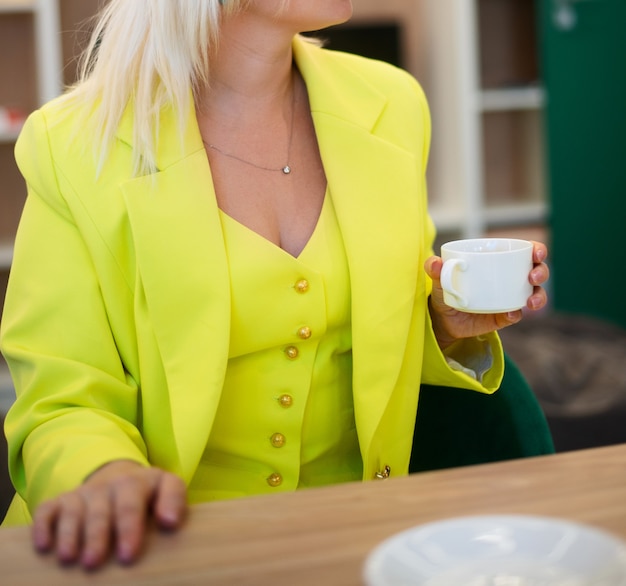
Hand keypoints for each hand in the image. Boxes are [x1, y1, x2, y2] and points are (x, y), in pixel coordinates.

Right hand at [32, 460, 186, 568]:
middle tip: (94, 562)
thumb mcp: (167, 486)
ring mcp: (83, 493)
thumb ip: (174, 499)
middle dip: (97, 536)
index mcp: (135, 482)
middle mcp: (107, 485)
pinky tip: (43, 546)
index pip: (131, 504)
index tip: (127, 554)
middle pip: (101, 511)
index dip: (129, 528)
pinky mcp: (62, 500)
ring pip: (73, 511)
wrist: (120, 475)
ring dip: (70, 535)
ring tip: (69, 559)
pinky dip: (43, 526)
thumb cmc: (147, 492)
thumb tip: (170, 521)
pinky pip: (47, 510)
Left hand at [425, 240, 548, 349]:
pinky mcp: (504, 316)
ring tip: (529, 302)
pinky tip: (511, 314)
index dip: (537, 249)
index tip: (536, 252)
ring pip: (534, 294)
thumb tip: (435, 262)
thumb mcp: (440, 279)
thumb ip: (435, 270)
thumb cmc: (446, 290)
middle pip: (537, 271)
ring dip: (538, 296)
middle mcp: (510, 278)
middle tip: (532, 277)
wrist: (443, 318)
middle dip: (541, 272)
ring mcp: (509, 298)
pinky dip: (516, 314)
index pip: (526, 252)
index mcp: (499, 262)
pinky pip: (516, 315)